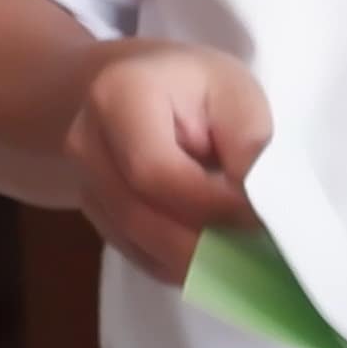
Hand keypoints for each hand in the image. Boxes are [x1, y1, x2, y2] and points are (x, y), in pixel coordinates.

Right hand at [70, 38, 270, 284]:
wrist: (134, 84)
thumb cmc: (192, 83)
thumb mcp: (233, 90)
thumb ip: (248, 143)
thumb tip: (261, 206)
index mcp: (118, 96)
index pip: (158, 173)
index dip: (212, 206)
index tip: (262, 218)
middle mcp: (86, 144)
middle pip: (143, 219)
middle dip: (205, 244)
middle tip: (259, 251)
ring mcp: (84, 184)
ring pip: (141, 245)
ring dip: (196, 261)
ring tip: (245, 256)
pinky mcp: (95, 216)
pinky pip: (139, 255)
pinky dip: (181, 264)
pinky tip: (216, 255)